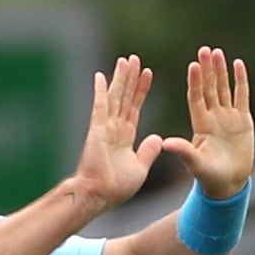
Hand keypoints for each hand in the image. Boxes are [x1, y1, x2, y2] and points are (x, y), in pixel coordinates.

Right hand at [72, 55, 164, 209]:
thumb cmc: (117, 186)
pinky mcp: (97, 130)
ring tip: (126, 61)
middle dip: (131, 78)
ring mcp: (105, 127)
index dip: (141, 90)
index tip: (148, 74)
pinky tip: (101, 76)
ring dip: (120, 79)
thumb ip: (148, 151)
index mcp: (125, 135)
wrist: (100, 195)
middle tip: (135, 59)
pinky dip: (100, 92)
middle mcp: (115, 127)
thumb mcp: (140, 167)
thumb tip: (157, 138)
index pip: (135, 107)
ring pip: (115, 97)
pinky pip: (99, 107)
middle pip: (125, 97)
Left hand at [156, 47, 254, 198]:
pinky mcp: (243, 120)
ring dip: (221, 71)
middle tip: (204, 50)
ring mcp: (228, 117)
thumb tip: (165, 143)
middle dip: (207, 70)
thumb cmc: (209, 176)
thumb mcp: (195, 164)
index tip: (193, 65)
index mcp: (200, 124)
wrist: (229, 183)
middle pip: (209, 88)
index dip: (195, 82)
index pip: (196, 98)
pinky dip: (241, 81)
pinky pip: (242, 96)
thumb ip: (183, 151)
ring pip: (224, 88)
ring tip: (218, 52)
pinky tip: (238, 64)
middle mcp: (213, 116)